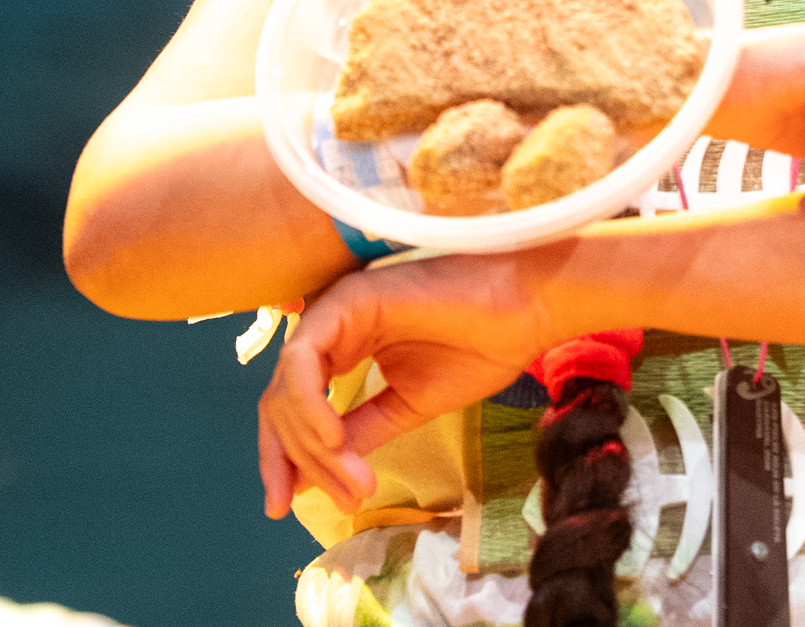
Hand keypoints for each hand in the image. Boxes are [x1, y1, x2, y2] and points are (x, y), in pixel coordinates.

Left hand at [257, 254, 552, 519]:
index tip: (284, 503)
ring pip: (287, 386)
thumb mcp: (407, 407)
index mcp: (343, 346)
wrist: (524, 310)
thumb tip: (315, 476)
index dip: (284, 456)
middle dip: (290, 459)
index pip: (291, 405)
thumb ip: (360, 432)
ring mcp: (334, 311)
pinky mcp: (345, 300)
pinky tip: (332, 439)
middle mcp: (330, 327)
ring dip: (310, 444)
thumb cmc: (478, 348)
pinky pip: (303, 359)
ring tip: (348, 480)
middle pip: (281, 401)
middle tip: (314, 502)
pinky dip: (308, 404)